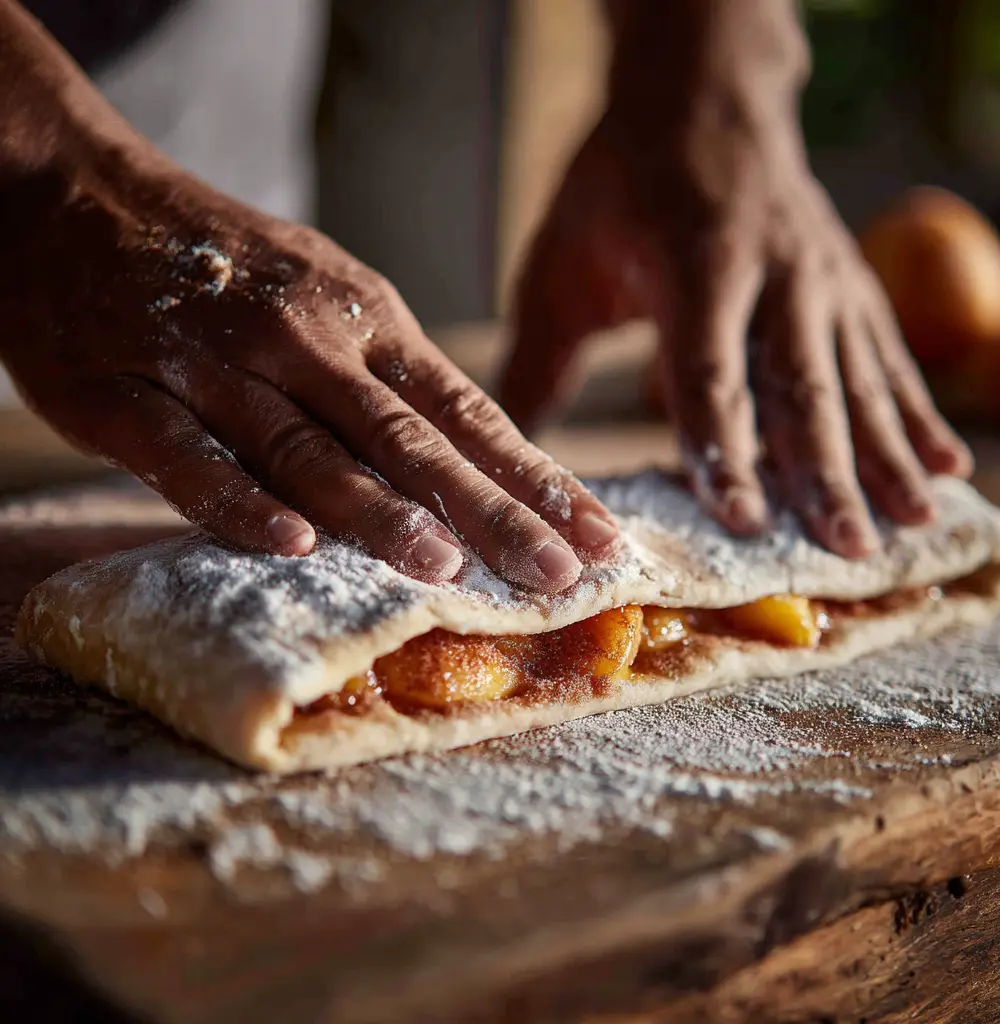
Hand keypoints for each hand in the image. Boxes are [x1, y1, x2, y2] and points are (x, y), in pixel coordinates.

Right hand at [0, 157, 619, 591]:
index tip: (595, 536)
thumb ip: (394, 376)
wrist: (79, 196)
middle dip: (491, 511)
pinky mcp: (129, 395)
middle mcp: (307, 342)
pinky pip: (191, 458)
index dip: (535, 479)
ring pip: (311, 451)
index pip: (469, 413)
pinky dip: (239, 502)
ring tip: (446, 567)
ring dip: (380, 512)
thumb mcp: (331, 294)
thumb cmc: (225, 264)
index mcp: (367, 321)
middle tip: (556, 573)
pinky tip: (290, 544)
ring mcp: (218, 366)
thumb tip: (477, 459)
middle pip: (412, 441)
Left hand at [499, 108, 972, 558]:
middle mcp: (776, 272)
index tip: (740, 520)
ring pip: (859, 378)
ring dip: (886, 455)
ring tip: (911, 522)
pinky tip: (943, 465)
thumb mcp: (563, 262)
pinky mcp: (852, 285)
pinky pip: (888, 357)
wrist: (704, 95)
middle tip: (843, 548)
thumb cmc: (622, 185)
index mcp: (697, 264)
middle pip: (802, 386)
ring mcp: (824, 278)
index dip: (725, 451)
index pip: (710, 374)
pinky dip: (917, 414)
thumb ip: (538, 357)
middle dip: (825, 472)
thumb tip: (502, 448)